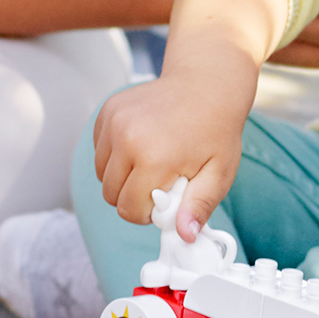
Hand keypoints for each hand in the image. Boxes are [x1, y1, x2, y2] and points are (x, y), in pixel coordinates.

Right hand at [92, 54, 255, 232]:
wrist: (206, 82)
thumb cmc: (216, 130)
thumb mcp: (219, 173)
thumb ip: (199, 206)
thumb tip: (185, 236)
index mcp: (154, 157)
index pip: (128, 209)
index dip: (147, 213)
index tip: (165, 201)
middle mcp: (126, 138)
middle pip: (110, 194)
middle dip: (132, 197)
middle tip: (159, 183)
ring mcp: (114, 121)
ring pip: (101, 174)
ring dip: (122, 177)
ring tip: (151, 164)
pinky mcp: (107, 111)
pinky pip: (99, 151)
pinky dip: (115, 156)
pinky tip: (142, 145)